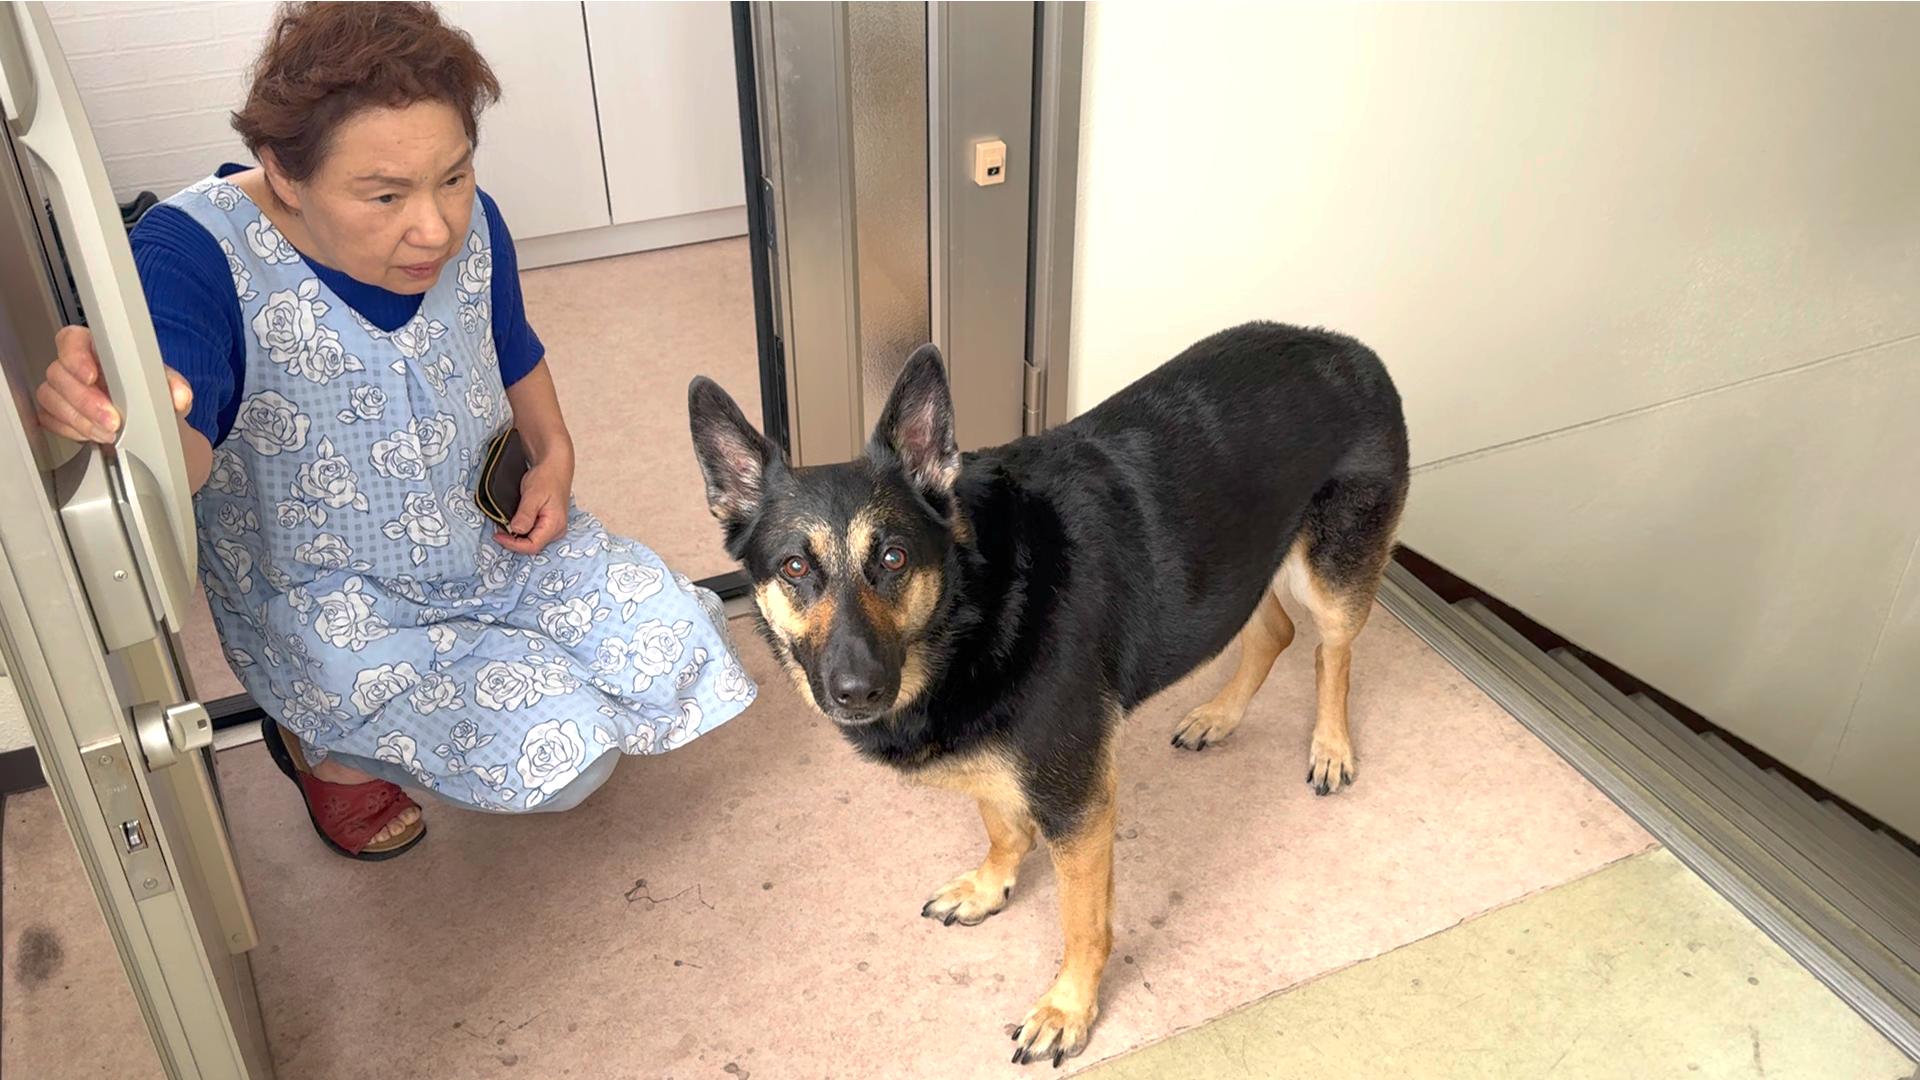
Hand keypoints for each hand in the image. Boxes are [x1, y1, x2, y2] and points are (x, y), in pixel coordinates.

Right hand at [35, 325, 192, 443]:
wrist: (149, 423)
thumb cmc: (151, 394)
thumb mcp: (167, 386)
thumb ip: (174, 386)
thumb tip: (180, 396)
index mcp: (97, 348)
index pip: (71, 340)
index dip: (75, 356)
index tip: (91, 376)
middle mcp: (74, 365)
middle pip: (59, 375)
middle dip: (86, 402)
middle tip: (112, 421)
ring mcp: (61, 389)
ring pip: (52, 399)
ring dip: (81, 421)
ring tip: (110, 433)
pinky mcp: (55, 412)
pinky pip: (50, 420)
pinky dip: (73, 431)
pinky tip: (94, 435)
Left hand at [493, 455, 572, 554]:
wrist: (554, 468)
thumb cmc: (546, 478)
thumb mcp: (532, 495)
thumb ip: (525, 515)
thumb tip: (515, 530)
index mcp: (555, 525)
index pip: (532, 546)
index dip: (513, 544)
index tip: (497, 535)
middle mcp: (557, 530)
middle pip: (533, 545)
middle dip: (514, 541)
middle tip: (498, 530)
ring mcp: (554, 528)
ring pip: (533, 540)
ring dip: (517, 536)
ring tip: (504, 526)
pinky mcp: (550, 524)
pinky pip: (535, 533)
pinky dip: (522, 530)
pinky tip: (514, 523)